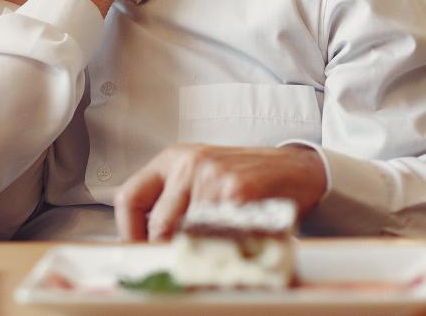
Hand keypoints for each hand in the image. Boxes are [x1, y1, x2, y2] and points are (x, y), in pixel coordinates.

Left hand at [114, 144, 327, 241]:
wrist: (295, 169)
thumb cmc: (244, 178)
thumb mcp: (199, 178)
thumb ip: (172, 202)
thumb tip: (145, 243)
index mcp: (172, 159)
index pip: (130, 198)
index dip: (129, 233)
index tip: (137, 253)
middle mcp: (188, 163)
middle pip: (159, 224)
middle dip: (169, 252)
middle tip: (180, 266)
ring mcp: (213, 175)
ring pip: (189, 234)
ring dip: (199, 254)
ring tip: (212, 260)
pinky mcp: (238, 190)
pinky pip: (220, 234)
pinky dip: (224, 250)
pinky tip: (233, 250)